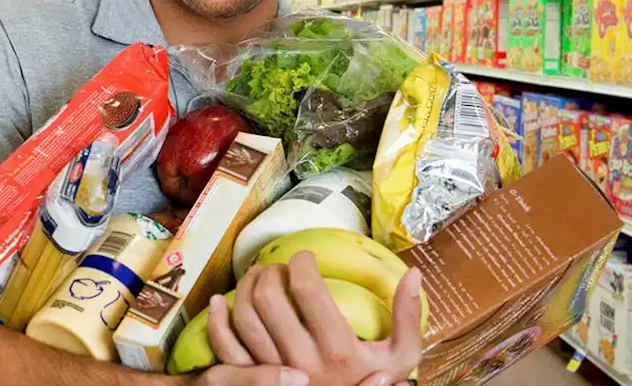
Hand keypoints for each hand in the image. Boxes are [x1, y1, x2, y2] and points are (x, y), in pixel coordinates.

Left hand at [206, 251, 423, 385]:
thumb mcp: (400, 358)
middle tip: (279, 267)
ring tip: (257, 278)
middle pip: (268, 297)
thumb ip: (408, 318)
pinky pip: (224, 346)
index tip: (306, 257)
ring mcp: (272, 374)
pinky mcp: (252, 382)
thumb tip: (414, 274)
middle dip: (270, 271)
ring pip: (244, 316)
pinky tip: (220, 302)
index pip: (307, 288)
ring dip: (245, 287)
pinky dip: (217, 319)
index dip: (302, 262)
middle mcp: (301, 362)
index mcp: (337, 349)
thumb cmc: (370, 384)